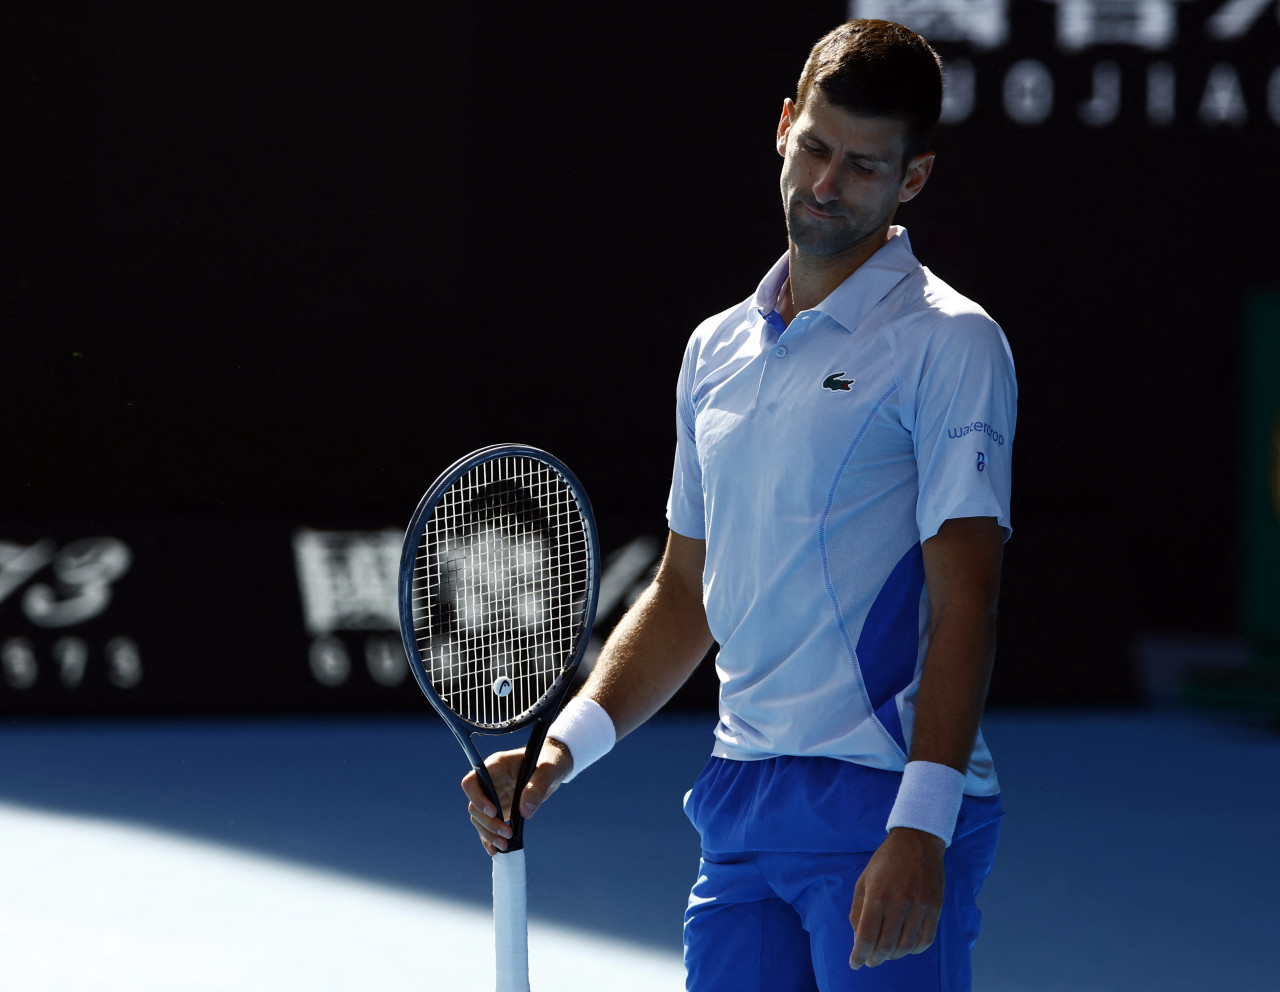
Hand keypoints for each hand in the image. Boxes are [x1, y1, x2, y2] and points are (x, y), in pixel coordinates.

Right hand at [462, 739, 572, 855]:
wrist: (554, 767)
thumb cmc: (550, 762)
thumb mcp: (549, 770)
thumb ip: (537, 787)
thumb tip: (525, 812)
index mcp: (496, 766)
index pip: (472, 782)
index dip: (477, 799)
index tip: (494, 812)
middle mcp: (490, 781)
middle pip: (474, 805)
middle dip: (488, 823)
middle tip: (507, 834)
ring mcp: (494, 796)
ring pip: (479, 818)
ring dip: (488, 834)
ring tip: (505, 846)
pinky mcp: (500, 808)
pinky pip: (488, 825)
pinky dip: (489, 838)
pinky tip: (496, 850)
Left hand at [849, 827, 945, 968]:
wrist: (917, 841)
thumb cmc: (885, 861)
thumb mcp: (863, 880)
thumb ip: (858, 910)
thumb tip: (857, 938)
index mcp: (877, 895)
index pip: (866, 936)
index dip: (859, 955)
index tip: (855, 963)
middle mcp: (899, 903)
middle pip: (886, 946)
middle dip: (875, 959)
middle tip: (870, 961)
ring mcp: (920, 906)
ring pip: (906, 946)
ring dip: (893, 956)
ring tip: (886, 954)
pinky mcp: (935, 907)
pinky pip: (926, 940)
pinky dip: (914, 950)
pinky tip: (906, 947)